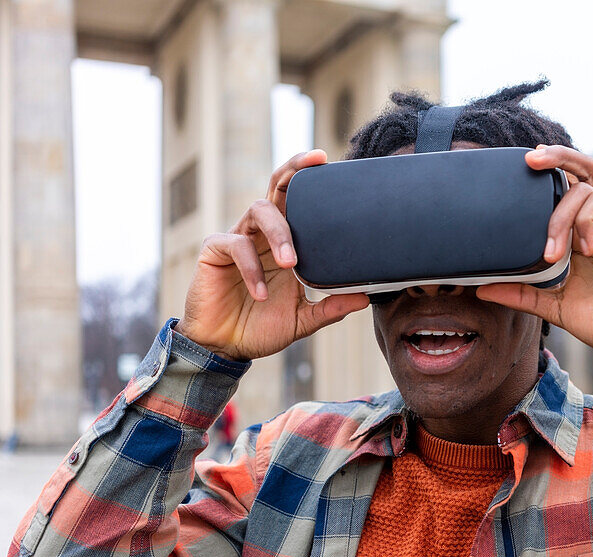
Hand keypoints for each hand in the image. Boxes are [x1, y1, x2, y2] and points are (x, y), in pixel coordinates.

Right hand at [175, 150, 370, 361]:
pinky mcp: (215, 251)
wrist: (226, 346)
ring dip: (280, 233)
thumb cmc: (261, 326)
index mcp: (285, 242)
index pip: (298, 201)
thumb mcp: (303, 319)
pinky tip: (262, 294)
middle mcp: (262, 233)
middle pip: (276, 187)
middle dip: (294, 170)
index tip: (328, 161)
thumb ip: (331, 308)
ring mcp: (238, 238)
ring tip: (290, 263)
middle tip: (313, 164)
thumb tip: (366, 298)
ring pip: (259, 211)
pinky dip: (252, 270)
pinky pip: (236, 246)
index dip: (309, 178)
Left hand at [476, 145, 592, 354]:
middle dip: (557, 156)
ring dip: (560, 217)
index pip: (564, 191)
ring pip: (584, 189)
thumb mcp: (553, 305)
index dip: (547, 173)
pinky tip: (584, 250)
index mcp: (581, 235)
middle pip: (582, 170)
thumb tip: (481, 290)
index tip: (522, 168)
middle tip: (530, 159)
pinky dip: (584, 222)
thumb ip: (522, 294)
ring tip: (553, 254)